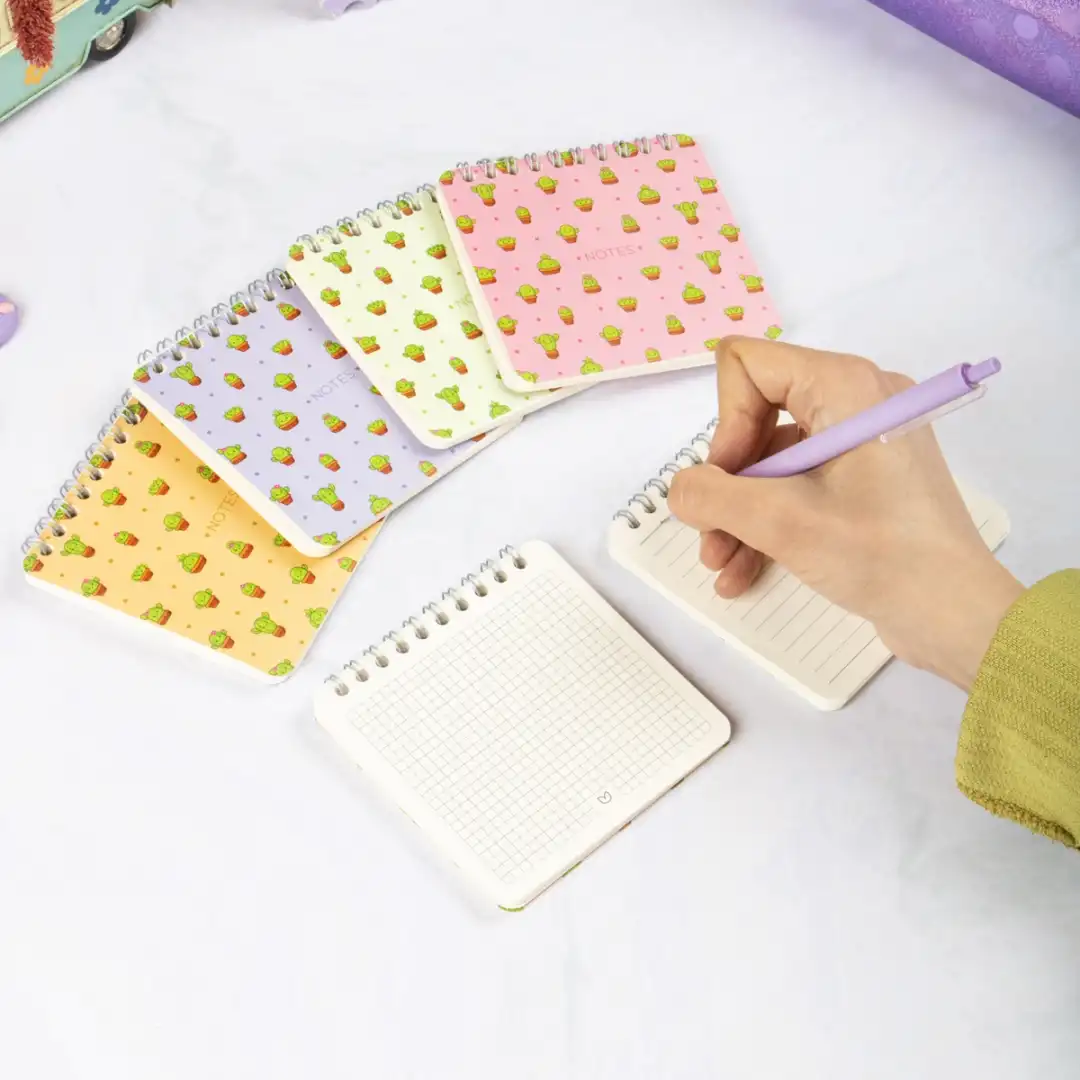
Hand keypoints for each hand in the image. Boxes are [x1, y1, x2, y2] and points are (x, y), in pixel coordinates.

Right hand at [667, 337, 1023, 690]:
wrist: (956, 614)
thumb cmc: (879, 554)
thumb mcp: (781, 522)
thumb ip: (712, 495)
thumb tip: (681, 489)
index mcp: (844, 385)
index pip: (748, 365)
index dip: (725, 423)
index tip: (727, 481)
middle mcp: (855, 400)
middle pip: (755, 416)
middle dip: (725, 481)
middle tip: (712, 531)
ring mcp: (861, 441)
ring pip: (771, 460)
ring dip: (738, 511)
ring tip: (720, 563)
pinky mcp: (866, 479)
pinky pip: (799, 484)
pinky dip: (768, 522)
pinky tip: (742, 572)